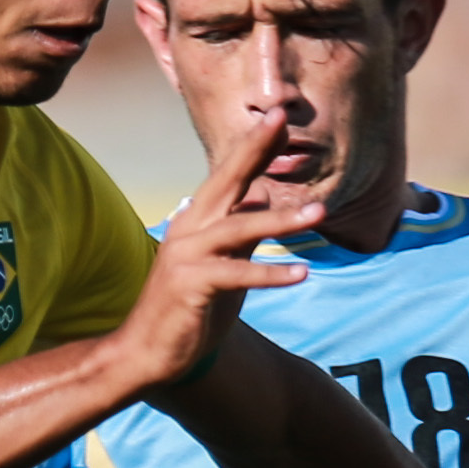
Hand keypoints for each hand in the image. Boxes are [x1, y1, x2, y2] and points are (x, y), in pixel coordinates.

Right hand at [116, 98, 326, 396]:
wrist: (148, 350)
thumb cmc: (190, 308)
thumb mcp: (226, 262)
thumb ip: (244, 231)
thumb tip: (265, 195)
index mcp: (197, 219)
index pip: (230, 175)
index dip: (254, 146)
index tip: (280, 117)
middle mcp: (189, 227)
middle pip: (227, 180)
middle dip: (255, 149)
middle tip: (283, 118)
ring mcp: (187, 254)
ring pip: (239, 227)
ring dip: (282, 220)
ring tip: (320, 213)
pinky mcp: (190, 284)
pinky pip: (237, 275)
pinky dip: (269, 273)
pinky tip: (302, 272)